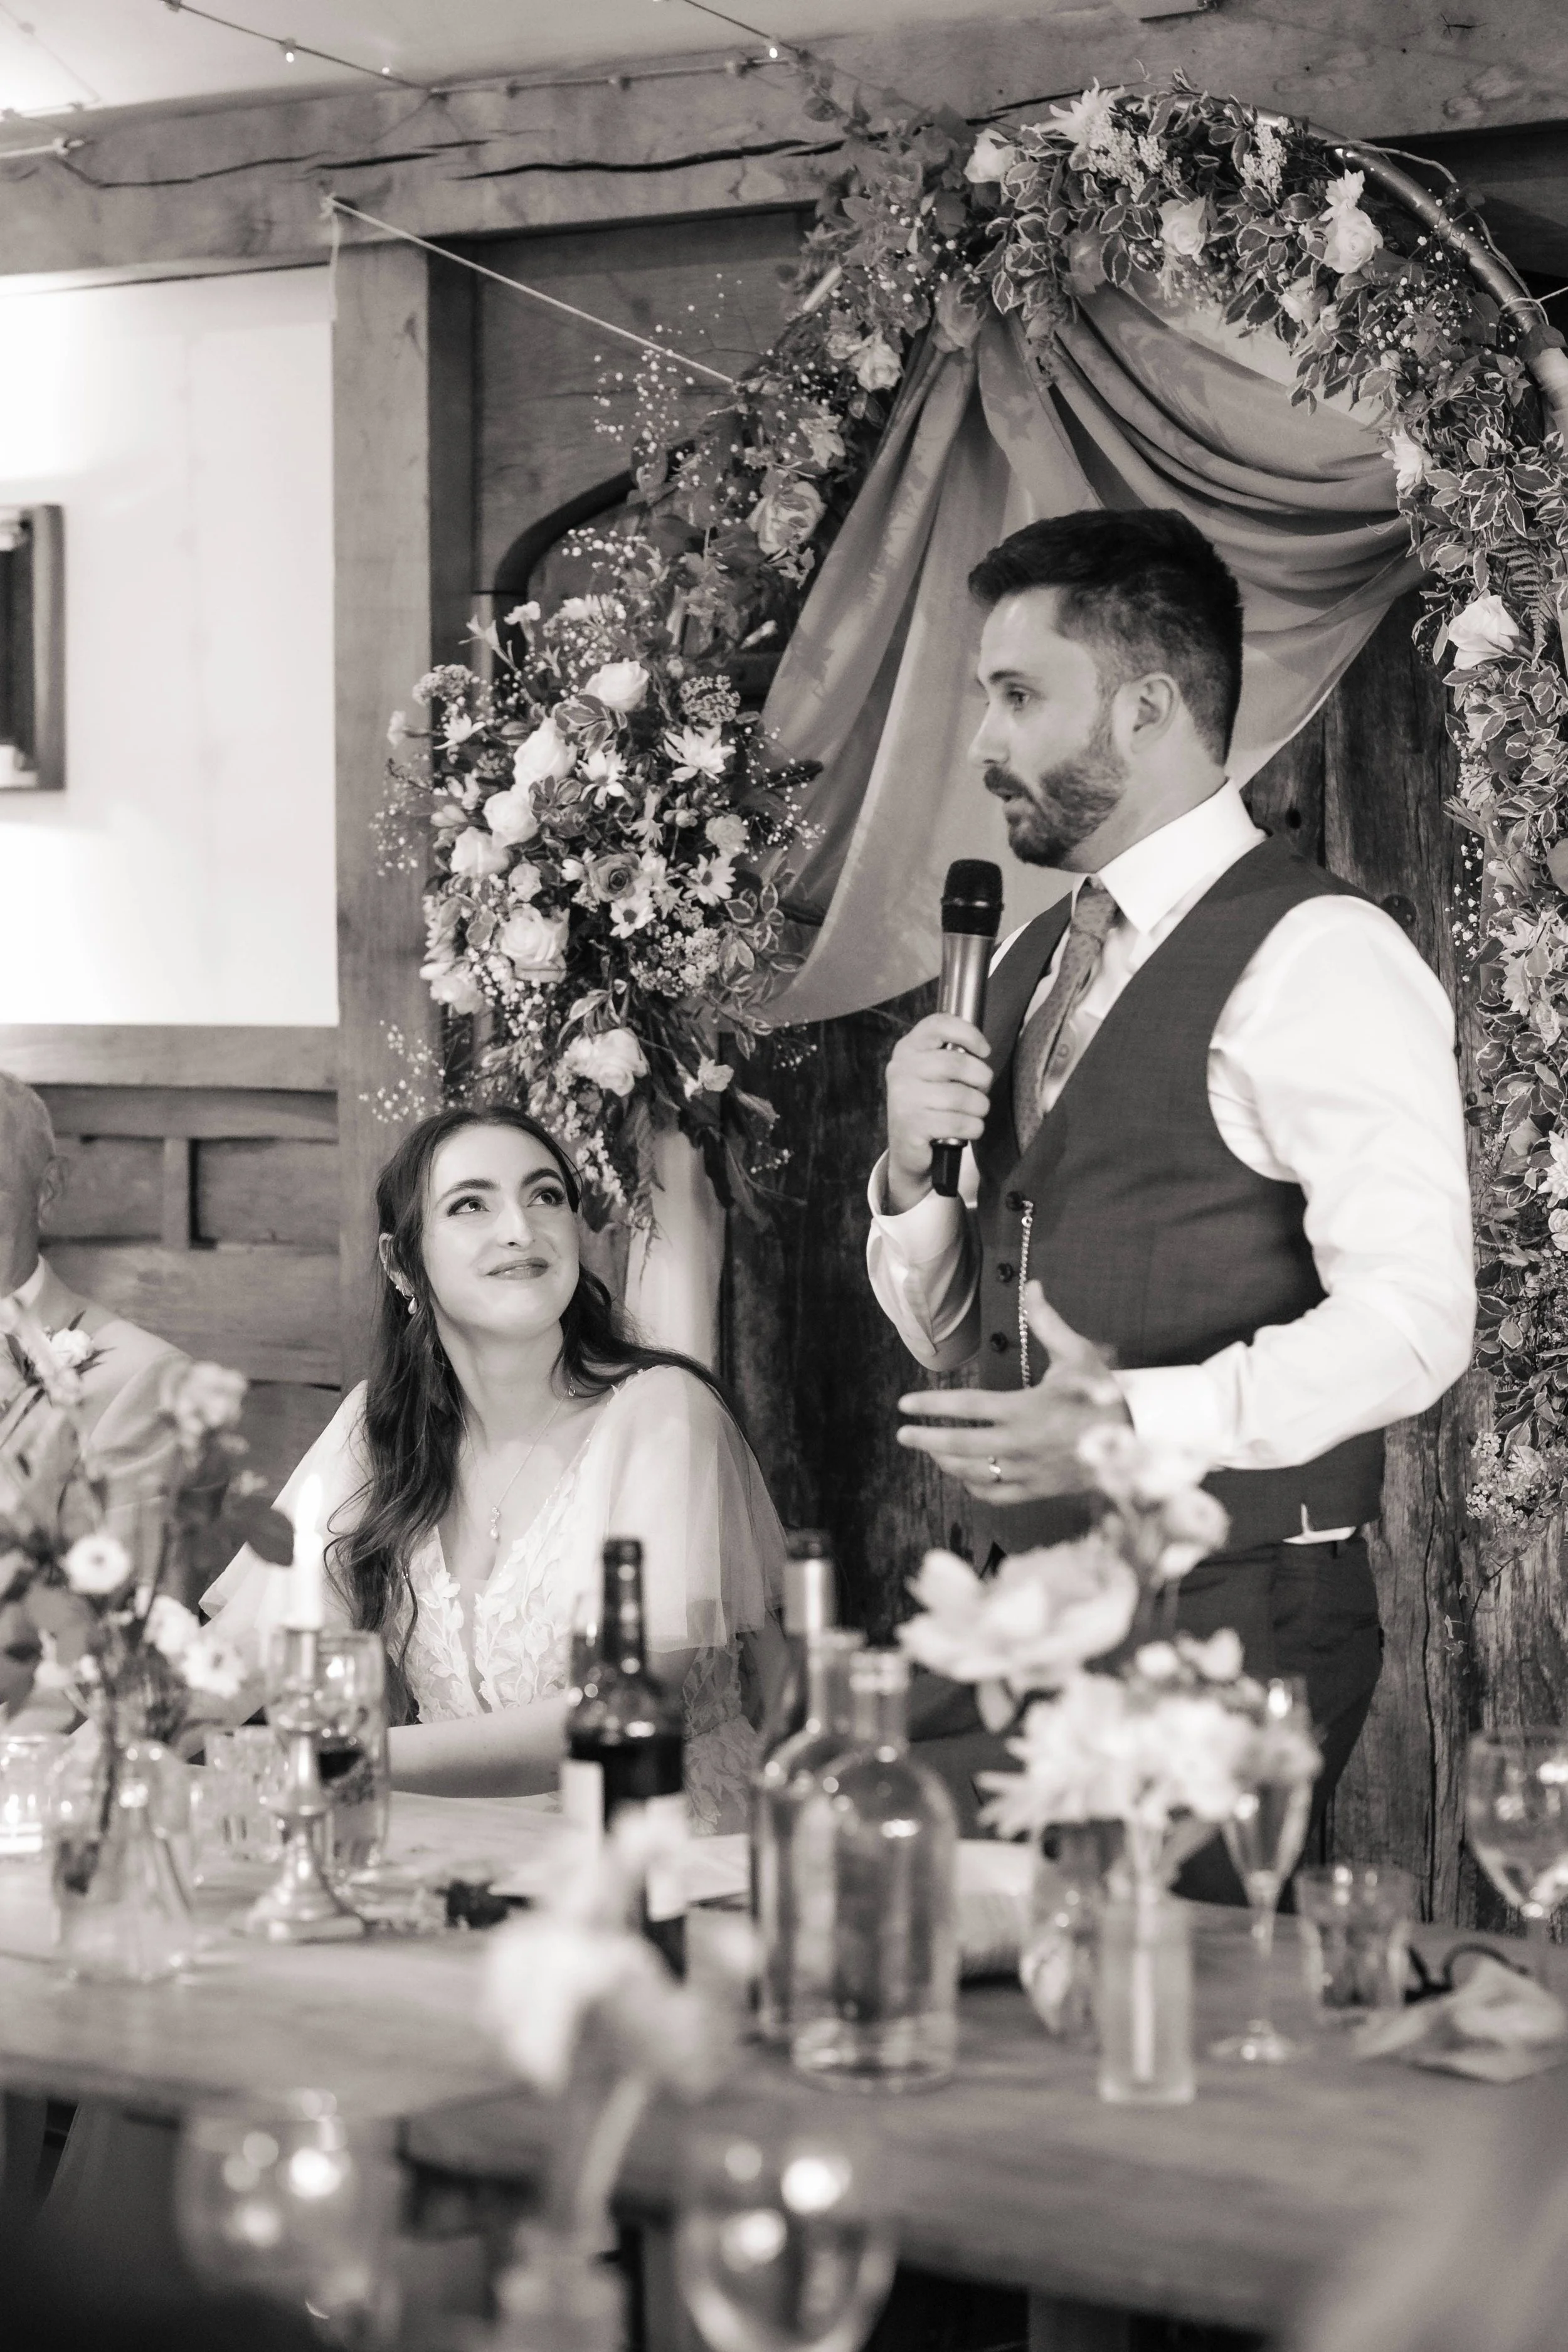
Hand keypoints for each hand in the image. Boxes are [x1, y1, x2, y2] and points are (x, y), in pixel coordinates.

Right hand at [884, 1013, 992, 1212]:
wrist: (908, 1151)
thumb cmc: (930, 1106)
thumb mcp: (933, 1073)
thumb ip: (951, 1055)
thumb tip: (981, 1051)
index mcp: (907, 1049)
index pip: (938, 1025)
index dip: (968, 1033)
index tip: (984, 1050)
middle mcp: (901, 1070)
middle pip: (957, 1063)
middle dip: (982, 1079)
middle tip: (982, 1091)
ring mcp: (903, 1098)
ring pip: (962, 1097)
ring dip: (979, 1108)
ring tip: (975, 1113)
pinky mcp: (911, 1126)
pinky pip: (959, 1123)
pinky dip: (973, 1128)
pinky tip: (968, 1130)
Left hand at [897, 1285, 1130, 1502]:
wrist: (1139, 1443)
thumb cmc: (1105, 1395)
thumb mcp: (1079, 1355)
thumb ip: (1048, 1323)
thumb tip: (1033, 1287)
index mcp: (1026, 1409)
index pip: (966, 1407)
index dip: (931, 1405)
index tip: (905, 1404)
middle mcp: (1022, 1444)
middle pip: (960, 1446)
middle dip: (926, 1440)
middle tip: (902, 1435)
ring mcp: (1029, 1471)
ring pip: (975, 1473)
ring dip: (946, 1463)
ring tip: (931, 1452)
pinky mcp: (1039, 1490)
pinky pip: (997, 1495)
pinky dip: (975, 1487)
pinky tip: (965, 1476)